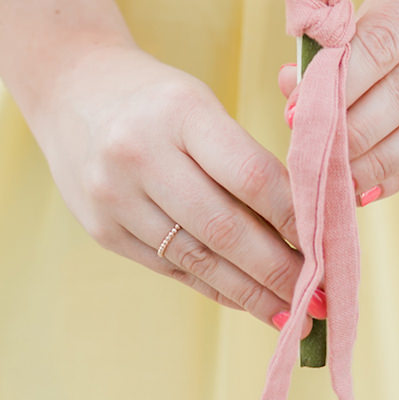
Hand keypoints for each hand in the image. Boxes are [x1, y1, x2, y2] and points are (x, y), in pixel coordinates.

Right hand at [29, 42, 315, 332]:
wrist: (69, 85)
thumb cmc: (153, 95)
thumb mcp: (199, 103)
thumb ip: (241, 157)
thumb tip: (300, 226)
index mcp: (180, 111)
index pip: (251, 176)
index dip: (295, 219)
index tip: (329, 247)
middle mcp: (141, 154)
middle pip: (226, 228)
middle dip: (279, 271)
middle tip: (319, 299)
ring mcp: (115, 196)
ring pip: (197, 258)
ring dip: (249, 292)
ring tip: (289, 313)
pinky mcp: (101, 229)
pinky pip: (169, 268)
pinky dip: (212, 286)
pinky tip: (243, 298)